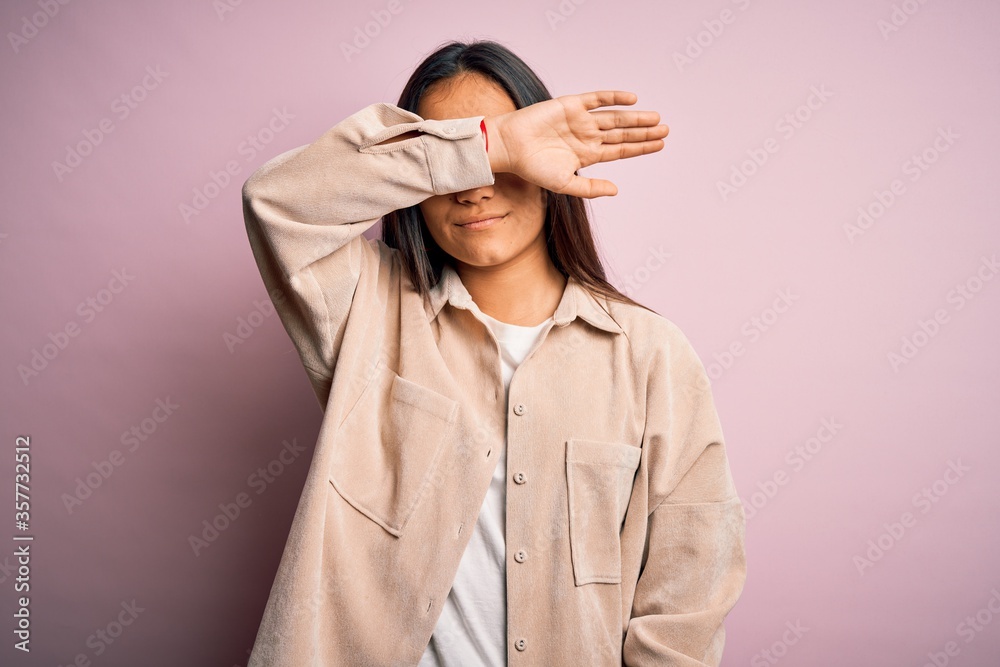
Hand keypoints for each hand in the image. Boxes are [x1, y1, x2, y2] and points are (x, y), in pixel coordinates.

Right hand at [484, 91, 667, 197]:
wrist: (510, 147)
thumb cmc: (533, 168)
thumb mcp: (564, 184)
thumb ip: (590, 188)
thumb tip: (617, 191)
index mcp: (587, 155)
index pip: (620, 150)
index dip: (640, 148)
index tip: (660, 145)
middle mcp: (587, 136)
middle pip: (622, 133)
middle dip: (644, 132)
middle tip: (666, 130)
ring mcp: (580, 120)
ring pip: (614, 118)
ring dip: (635, 118)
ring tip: (655, 118)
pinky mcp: (571, 105)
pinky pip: (597, 99)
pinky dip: (614, 98)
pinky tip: (631, 100)